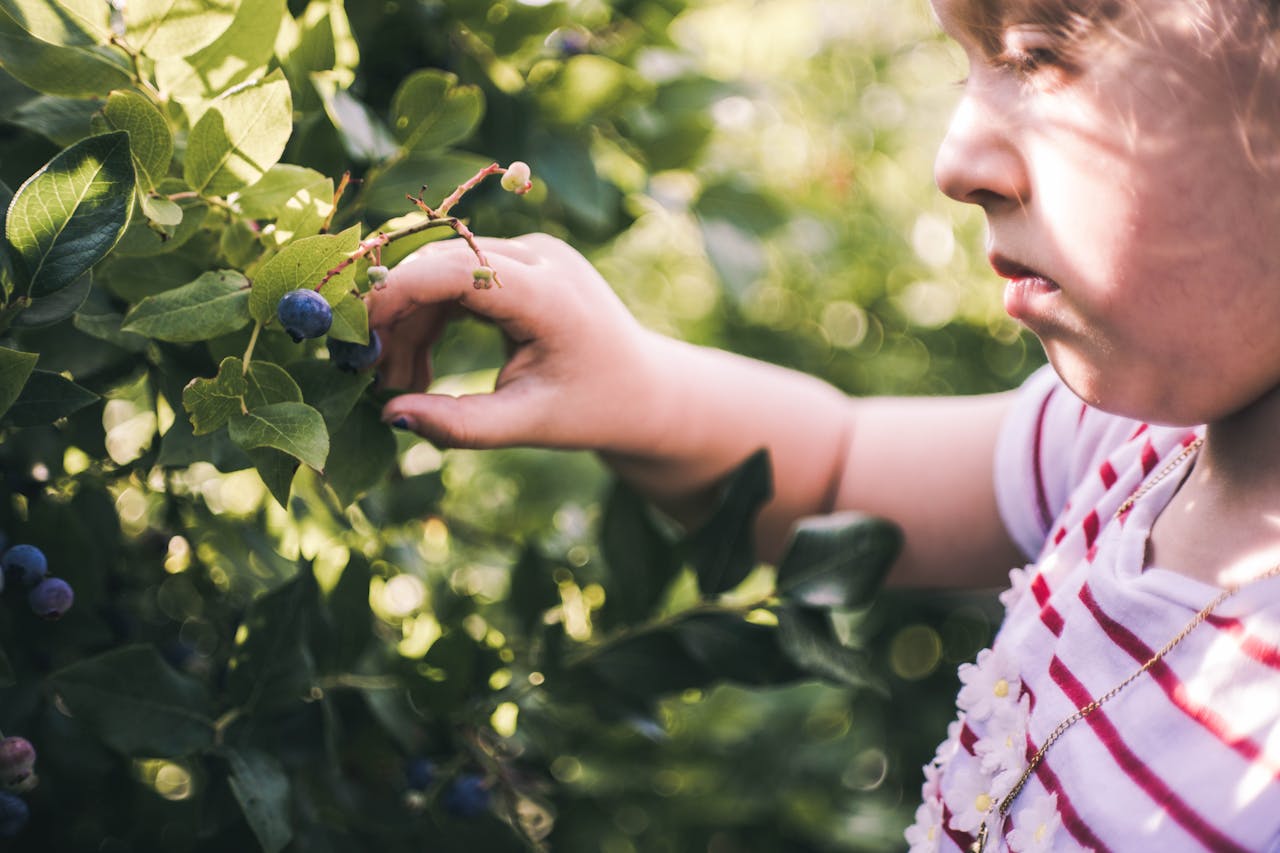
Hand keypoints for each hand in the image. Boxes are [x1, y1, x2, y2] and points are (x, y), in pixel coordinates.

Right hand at [368, 233, 666, 451]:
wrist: (647, 391)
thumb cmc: (594, 410)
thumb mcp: (528, 425)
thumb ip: (460, 425)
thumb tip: (389, 416)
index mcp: (550, 295)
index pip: (454, 269)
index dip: (396, 296)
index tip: (359, 344)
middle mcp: (541, 258)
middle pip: (440, 267)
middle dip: (396, 319)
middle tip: (373, 381)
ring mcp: (533, 254)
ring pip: (442, 272)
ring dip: (411, 325)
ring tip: (402, 387)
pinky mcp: (523, 263)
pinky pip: (457, 278)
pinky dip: (432, 319)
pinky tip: (421, 369)